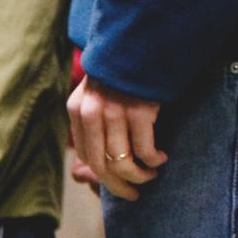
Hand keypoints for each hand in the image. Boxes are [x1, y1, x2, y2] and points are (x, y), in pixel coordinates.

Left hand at [67, 77, 165, 200]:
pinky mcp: (138, 111)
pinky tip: (160, 159)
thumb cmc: (123, 75)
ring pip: (123, 163)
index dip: (103, 177)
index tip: (118, 185)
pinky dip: (153, 160)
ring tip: (151, 175)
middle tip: (134, 194)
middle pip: (101, 166)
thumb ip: (92, 124)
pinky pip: (144, 150)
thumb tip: (87, 168)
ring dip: (140, 176)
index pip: (86, 157)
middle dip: (119, 186)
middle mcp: (91, 113)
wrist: (142, 42)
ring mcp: (114, 112)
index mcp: (77, 110)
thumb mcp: (96, 95)